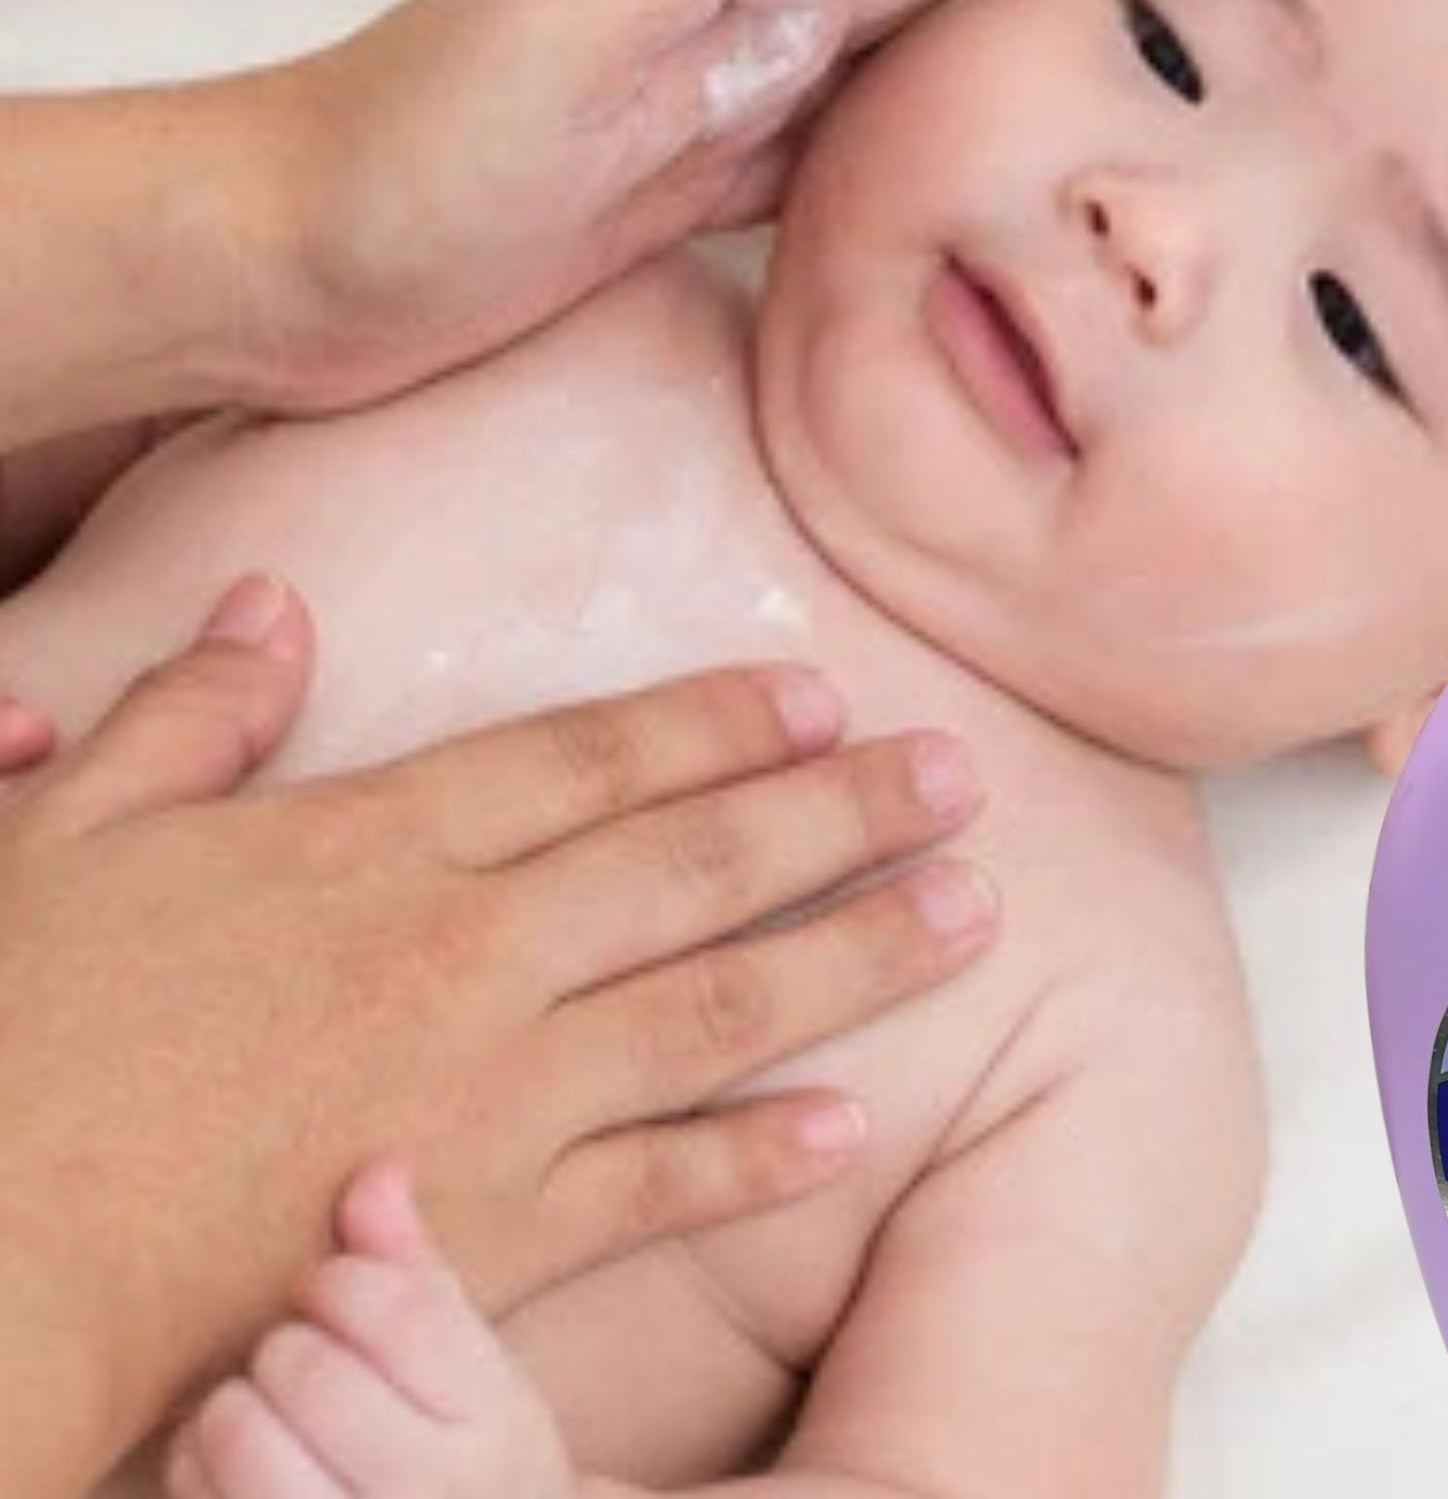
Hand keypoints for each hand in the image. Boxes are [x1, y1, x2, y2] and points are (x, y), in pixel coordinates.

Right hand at [0, 573, 994, 1488]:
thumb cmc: (17, 1037)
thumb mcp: (67, 831)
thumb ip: (190, 712)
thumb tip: (271, 601)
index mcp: (377, 843)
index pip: (590, 756)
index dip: (717, 720)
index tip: (821, 695)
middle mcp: (468, 953)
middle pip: (695, 862)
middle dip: (842, 811)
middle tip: (959, 777)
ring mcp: (492, 1095)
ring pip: (717, 1007)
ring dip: (855, 955)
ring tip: (967, 911)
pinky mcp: (485, 1232)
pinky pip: (653, 1188)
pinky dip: (755, 1160)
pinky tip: (850, 1126)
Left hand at [165, 1161, 578, 1498]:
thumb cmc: (465, 1452)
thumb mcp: (472, 1366)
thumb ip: (416, 1268)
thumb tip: (378, 1167)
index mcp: (488, 1421)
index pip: (398, 1310)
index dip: (341, 1279)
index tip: (331, 1286)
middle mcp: (426, 1495)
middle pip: (309, 1371)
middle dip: (287, 1343)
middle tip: (300, 1353)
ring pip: (240, 1437)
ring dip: (232, 1403)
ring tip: (262, 1405)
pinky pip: (201, 1494)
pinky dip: (196, 1462)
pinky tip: (232, 1460)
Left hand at [258, 0, 1180, 410]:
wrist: (302, 260)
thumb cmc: (410, 149)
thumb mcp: (556, 23)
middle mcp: (742, 33)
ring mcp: (722, 113)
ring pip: (902, 50)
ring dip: (996, 12)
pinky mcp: (694, 194)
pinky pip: (846, 146)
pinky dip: (920, 125)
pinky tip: (958, 137)